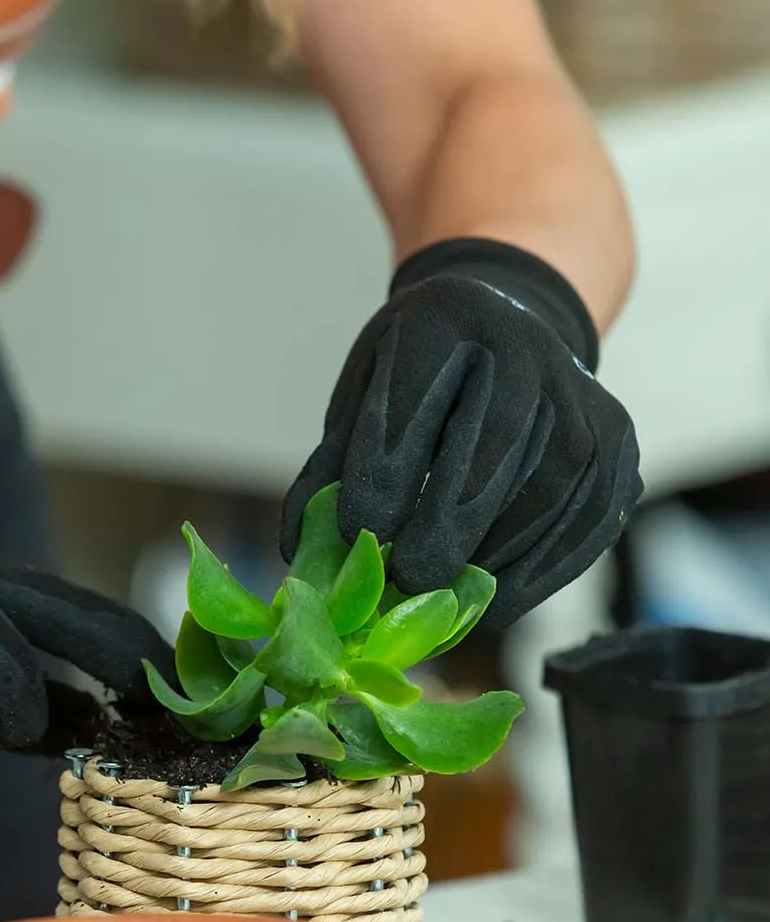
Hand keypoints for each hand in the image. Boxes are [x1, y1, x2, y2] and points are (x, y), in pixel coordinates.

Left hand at [280, 238, 641, 627]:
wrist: (513, 324)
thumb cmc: (422, 376)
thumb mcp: (365, 394)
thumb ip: (333, 468)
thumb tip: (302, 552)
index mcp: (443, 320)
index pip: (411, 410)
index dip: (381, 481)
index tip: (359, 534)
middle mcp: (524, 348)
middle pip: (486, 454)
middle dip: (442, 530)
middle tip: (409, 580)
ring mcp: (582, 396)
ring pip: (542, 494)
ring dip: (493, 559)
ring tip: (448, 597)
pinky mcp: (618, 444)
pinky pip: (586, 523)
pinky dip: (540, 573)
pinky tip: (498, 600)